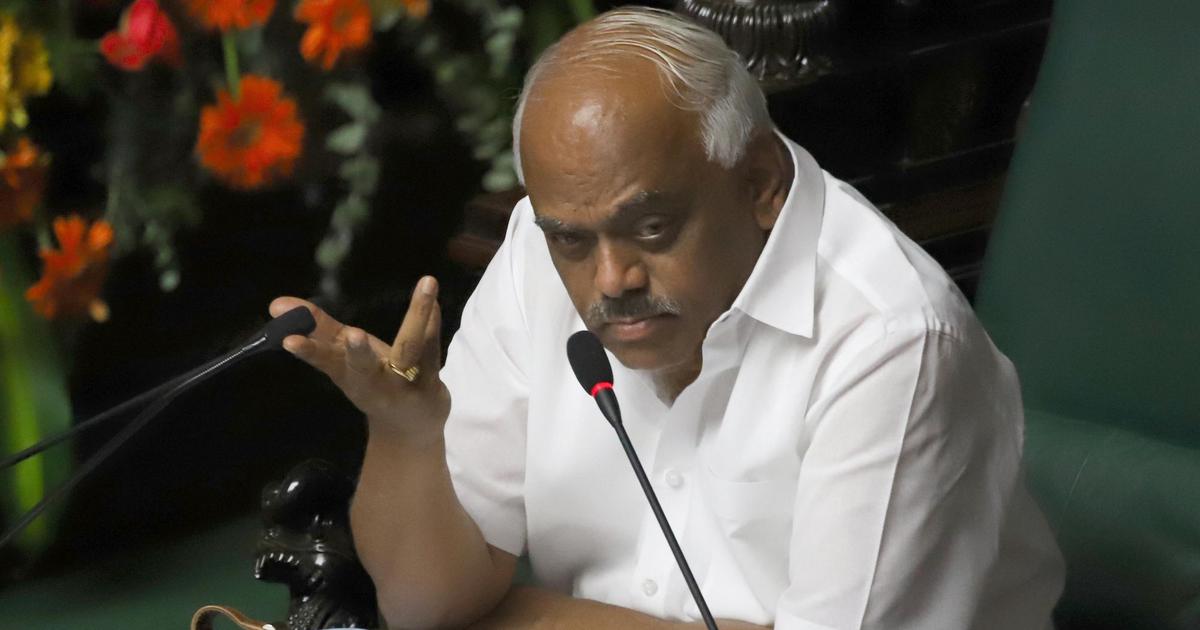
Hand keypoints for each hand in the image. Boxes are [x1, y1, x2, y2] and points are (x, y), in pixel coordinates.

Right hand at [268, 276, 449, 439]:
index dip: (308, 350)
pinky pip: (433, 349)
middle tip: (353, 335)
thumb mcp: (342, 359)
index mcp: (347, 374)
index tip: (287, 339)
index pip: (324, 361)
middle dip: (358, 353)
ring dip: (416, 321)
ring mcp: (404, 384)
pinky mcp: (431, 382)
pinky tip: (436, 301)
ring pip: (409, 350)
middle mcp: (373, 382)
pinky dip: (434, 322)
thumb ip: (317, 329)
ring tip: (423, 287)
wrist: (409, 428)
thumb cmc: (372, 382)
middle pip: (364, 367)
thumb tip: (277, 303)